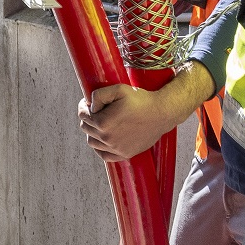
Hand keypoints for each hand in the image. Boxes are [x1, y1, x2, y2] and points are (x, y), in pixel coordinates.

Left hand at [77, 68, 209, 162]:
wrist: (161, 113)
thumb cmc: (141, 100)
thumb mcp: (118, 89)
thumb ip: (98, 95)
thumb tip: (90, 105)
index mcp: (103, 123)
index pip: (82, 115)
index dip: (83, 107)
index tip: (88, 103)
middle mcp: (107, 138)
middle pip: (86, 128)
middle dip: (88, 118)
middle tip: (96, 110)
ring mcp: (116, 149)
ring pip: (92, 142)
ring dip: (92, 132)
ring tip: (101, 123)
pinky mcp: (124, 154)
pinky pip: (104, 155)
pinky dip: (100, 148)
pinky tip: (105, 138)